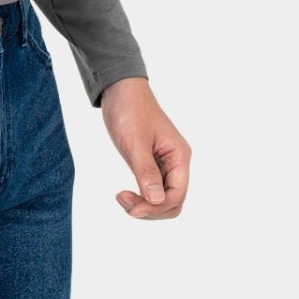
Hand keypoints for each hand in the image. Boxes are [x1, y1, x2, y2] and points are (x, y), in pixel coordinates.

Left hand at [101, 77, 190, 218]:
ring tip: (121, 197)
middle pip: (173, 202)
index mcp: (179, 156)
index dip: (156, 207)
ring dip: (146, 205)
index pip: (177, 195)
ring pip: (162, 198)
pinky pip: (153, 189)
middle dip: (151, 209)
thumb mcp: (135, 141)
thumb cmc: (129, 110)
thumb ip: (146, 171)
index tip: (132, 208)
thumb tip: (157, 201)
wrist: (120, 89)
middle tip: (124, 201)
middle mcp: (176, 162)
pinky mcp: (152, 163)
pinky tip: (125, 193)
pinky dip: (141, 196)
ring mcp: (165, 164)